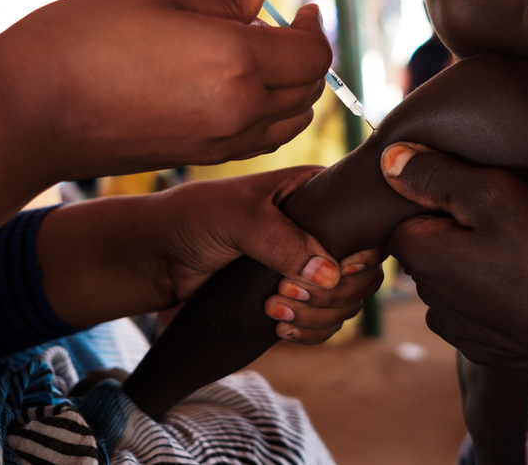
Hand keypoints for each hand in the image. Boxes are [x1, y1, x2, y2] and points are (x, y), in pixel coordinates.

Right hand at [0, 0, 331, 181]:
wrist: (28, 112)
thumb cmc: (82, 39)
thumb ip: (223, 3)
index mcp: (236, 62)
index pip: (312, 54)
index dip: (316, 28)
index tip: (305, 8)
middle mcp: (239, 110)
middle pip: (308, 89)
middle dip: (306, 55)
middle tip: (285, 26)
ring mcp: (221, 142)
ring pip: (290, 120)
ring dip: (292, 88)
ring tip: (263, 57)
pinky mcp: (200, 158)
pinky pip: (259, 139)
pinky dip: (268, 114)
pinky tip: (239, 86)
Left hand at [38, 166, 347, 328]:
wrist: (159, 258)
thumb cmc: (195, 219)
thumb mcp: (238, 216)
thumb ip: (282, 241)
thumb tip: (329, 273)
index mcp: (317, 195)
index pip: (368, 226)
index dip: (359, 256)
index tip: (330, 271)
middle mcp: (320, 231)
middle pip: (363, 273)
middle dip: (331, 294)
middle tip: (284, 293)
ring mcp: (308, 267)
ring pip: (346, 302)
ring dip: (318, 316)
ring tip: (274, 311)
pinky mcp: (293, 299)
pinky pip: (324, 324)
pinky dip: (310, 332)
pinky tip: (280, 328)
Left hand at [379, 142, 527, 365]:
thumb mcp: (492, 195)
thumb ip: (436, 173)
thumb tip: (389, 159)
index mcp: (417, 254)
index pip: (405, 212)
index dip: (440, 198)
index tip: (480, 201)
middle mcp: (425, 294)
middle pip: (429, 244)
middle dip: (455, 230)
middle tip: (505, 224)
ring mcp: (452, 325)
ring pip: (451, 276)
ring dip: (473, 262)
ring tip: (518, 255)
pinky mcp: (480, 344)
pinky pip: (474, 307)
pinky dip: (490, 294)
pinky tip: (522, 286)